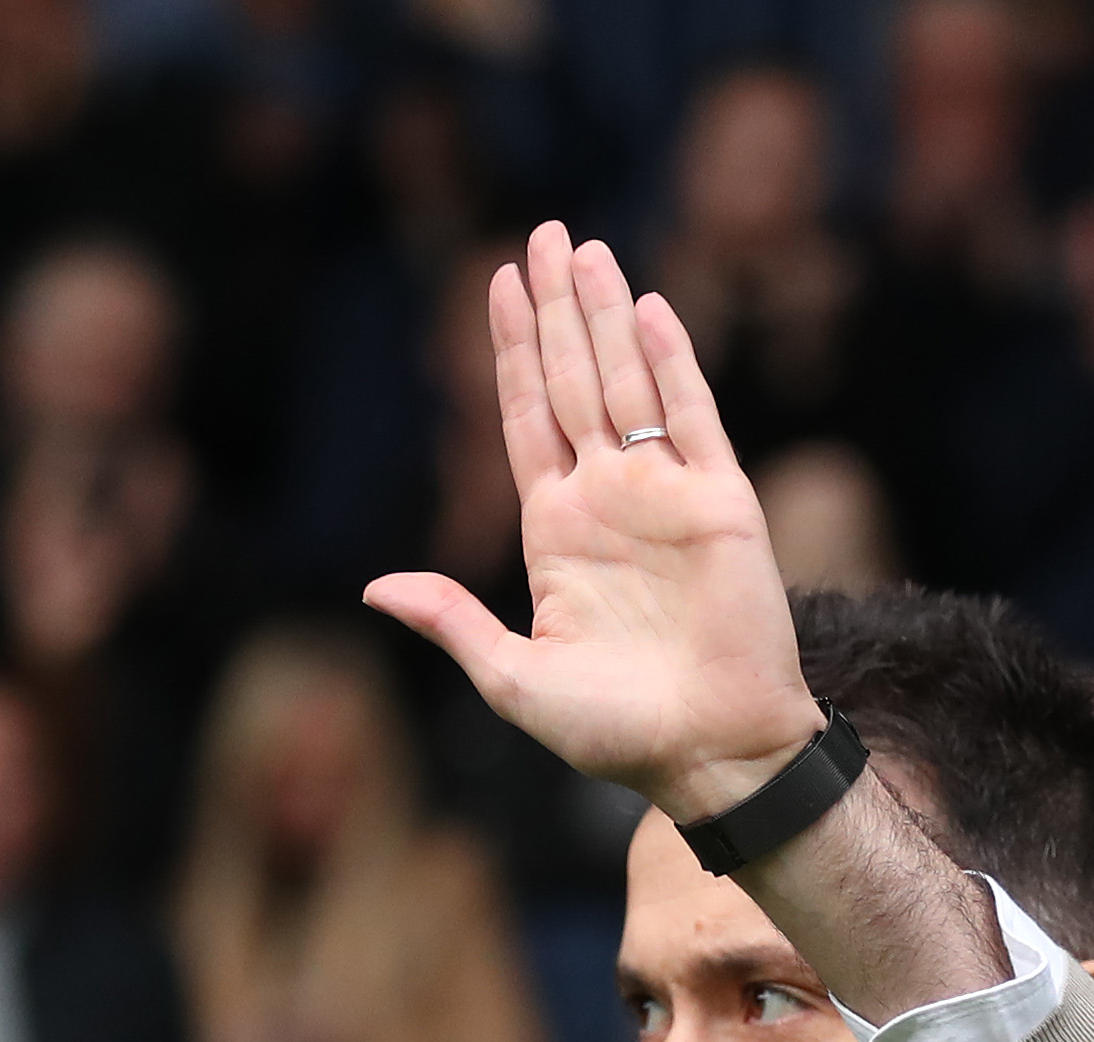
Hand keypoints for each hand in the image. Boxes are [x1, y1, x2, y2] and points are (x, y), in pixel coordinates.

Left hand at [363, 225, 819, 820]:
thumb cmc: (613, 732)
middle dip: (556, 310)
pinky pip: (692, 416)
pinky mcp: (721, 503)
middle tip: (541, 235)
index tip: (496, 285)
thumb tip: (373, 588)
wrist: (710, 754)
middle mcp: (609, 501)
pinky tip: (649, 309)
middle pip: (574, 382)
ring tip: (584, 248)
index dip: (512, 354)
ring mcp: (666, 496)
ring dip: (605, 316)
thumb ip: (451, 620)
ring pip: (628, 383)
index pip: (526, 420)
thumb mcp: (511, 678)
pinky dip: (672, 362)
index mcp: (555, 533)